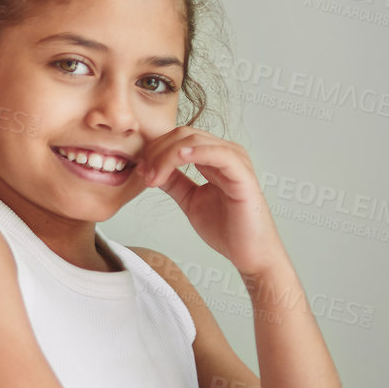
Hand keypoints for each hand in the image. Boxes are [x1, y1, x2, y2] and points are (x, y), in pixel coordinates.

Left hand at [135, 127, 284, 277]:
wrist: (248, 253)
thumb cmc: (227, 229)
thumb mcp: (190, 200)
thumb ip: (174, 182)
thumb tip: (151, 168)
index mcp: (214, 157)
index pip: (179, 138)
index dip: (155, 150)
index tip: (140, 170)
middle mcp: (226, 154)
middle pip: (183, 135)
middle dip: (157, 152)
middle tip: (144, 174)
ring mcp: (236, 161)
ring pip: (195, 140)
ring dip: (167, 156)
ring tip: (154, 177)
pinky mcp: (243, 174)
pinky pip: (218, 153)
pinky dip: (196, 152)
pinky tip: (179, 158)